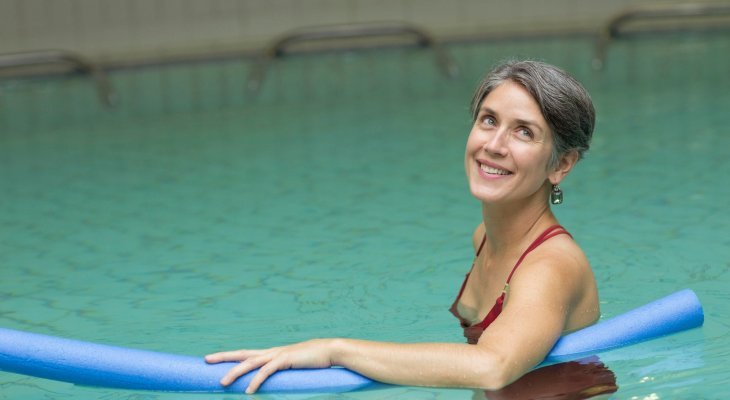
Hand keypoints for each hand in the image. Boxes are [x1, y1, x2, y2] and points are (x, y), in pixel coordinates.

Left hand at [205, 339, 334, 393]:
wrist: (330, 350)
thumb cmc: (314, 360)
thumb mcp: (294, 367)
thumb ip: (283, 372)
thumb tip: (275, 382)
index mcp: (272, 353)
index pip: (246, 354)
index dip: (230, 356)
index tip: (215, 358)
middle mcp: (271, 352)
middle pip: (242, 354)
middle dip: (224, 357)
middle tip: (206, 360)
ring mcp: (277, 354)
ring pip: (251, 363)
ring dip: (235, 372)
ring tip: (222, 382)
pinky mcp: (285, 360)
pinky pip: (267, 372)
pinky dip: (256, 381)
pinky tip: (249, 391)